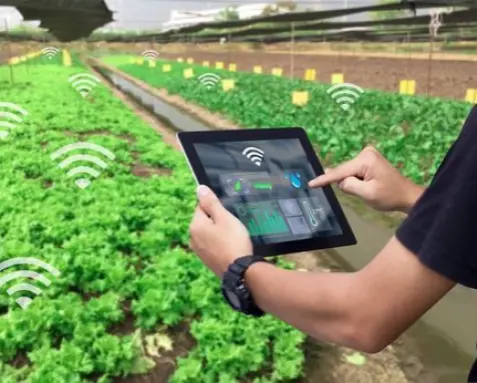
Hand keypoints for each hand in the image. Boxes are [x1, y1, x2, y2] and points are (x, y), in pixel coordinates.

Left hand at [189, 185, 252, 276]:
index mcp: (195, 225)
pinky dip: (220, 244)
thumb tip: (199, 188)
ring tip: (233, 237)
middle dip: (217, 220)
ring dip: (219, 232)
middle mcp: (192, 238)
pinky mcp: (206, 260)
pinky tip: (230, 247)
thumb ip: (211, 202)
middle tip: (232, 225)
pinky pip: (212, 245)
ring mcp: (198, 251)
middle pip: (204, 220)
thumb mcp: (224, 217)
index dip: (216, 208)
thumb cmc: (233, 241)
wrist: (239, 271)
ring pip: (208, 233)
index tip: (227, 214)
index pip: (201, 206)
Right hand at [308, 146, 423, 212]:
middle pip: (344, 172)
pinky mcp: (368, 159)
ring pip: (348, 173)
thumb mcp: (367, 194)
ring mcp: (367, 155)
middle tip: (363, 192)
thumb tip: (338, 181)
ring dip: (353, 183)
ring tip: (369, 189)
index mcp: (366, 160)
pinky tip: (368, 185)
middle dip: (347, 183)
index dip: (325, 179)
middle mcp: (366, 153)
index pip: (340, 172)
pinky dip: (356, 180)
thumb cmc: (389, 196)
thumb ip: (348, 186)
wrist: (407, 195)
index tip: (311, 183)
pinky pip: (353, 172)